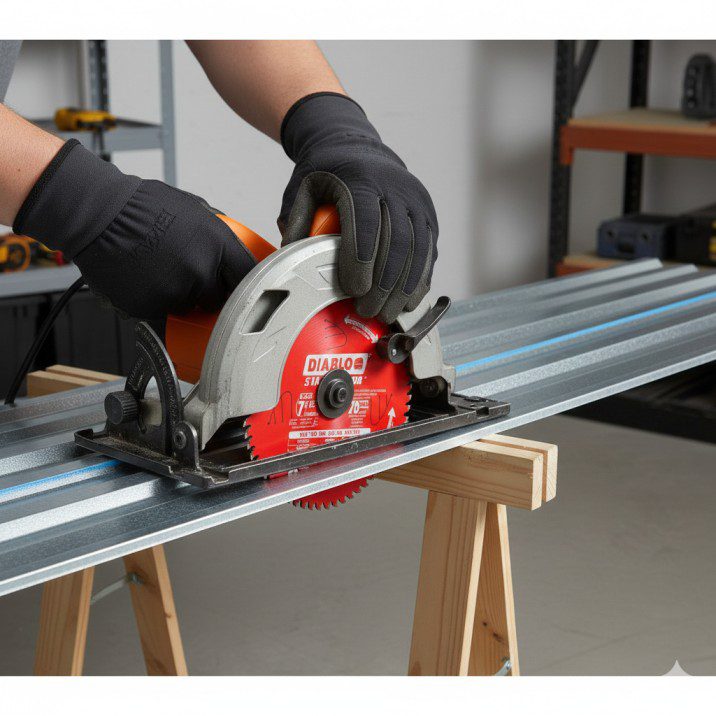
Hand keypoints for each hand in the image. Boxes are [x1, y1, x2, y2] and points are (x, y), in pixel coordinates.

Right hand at [14, 140, 255, 318]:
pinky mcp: (150, 307)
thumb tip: (240, 250)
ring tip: (162, 271)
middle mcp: (201, 271)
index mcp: (218, 245)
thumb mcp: (195, 209)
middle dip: (213, 293)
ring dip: (183, 297)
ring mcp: (175, 292)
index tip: (245, 290)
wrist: (98, 215)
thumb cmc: (143, 206)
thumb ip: (220, 234)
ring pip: (191, 307)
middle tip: (196, 278)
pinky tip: (146, 281)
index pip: (250, 278)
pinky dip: (157, 303)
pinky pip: (162, 314)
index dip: (248, 286)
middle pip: (222, 300)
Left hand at [278, 93, 437, 323]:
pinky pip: (429, 250)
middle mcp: (395, 188)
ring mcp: (416, 200)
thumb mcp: (303, 186)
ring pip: (417, 250)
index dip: (362, 261)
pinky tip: (409, 301)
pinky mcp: (428, 213)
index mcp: (361, 180)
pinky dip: (420, 279)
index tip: (354, 291)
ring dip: (403, 287)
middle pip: (396, 243)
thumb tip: (289, 260)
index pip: (366, 225)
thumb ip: (295, 220)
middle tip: (369, 311)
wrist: (358, 146)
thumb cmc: (328, 171)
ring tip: (388, 313)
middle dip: (383, 284)